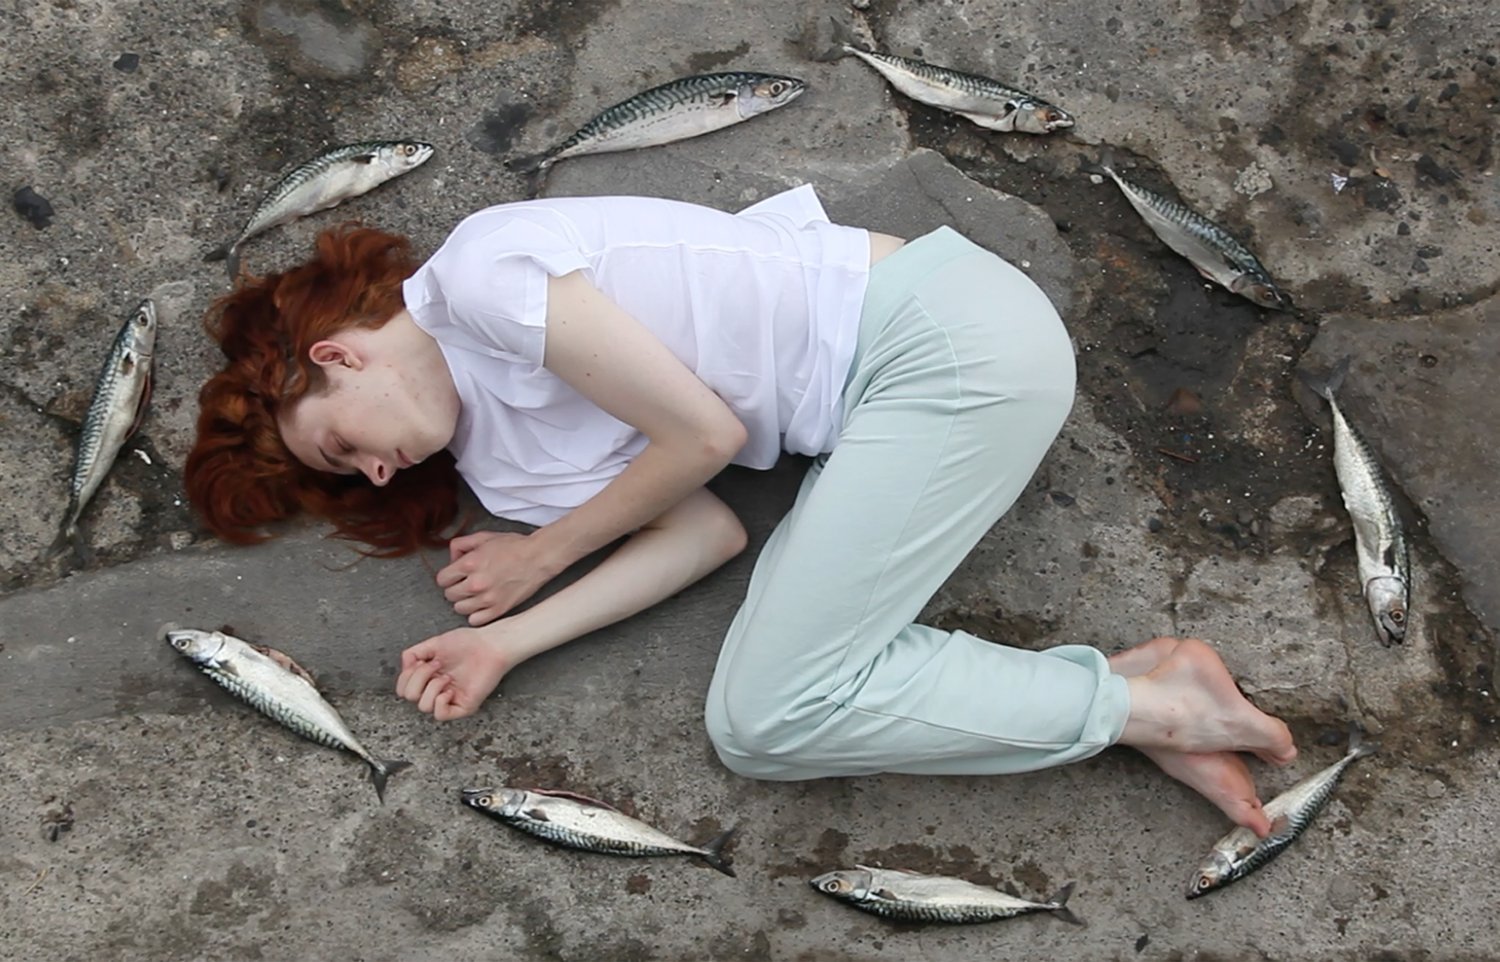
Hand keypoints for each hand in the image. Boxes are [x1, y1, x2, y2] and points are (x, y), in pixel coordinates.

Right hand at [396, 627, 509, 720]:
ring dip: (431, 687)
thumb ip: (413, 654)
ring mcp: (449, 699)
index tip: (423, 661)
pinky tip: (449, 690)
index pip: (403, 688)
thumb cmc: (467, 642)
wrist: (490, 645)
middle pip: (409, 696)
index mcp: (428, 677)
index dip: (406, 676)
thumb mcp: (433, 643)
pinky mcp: (463, 707)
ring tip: (446, 676)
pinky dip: (440, 701)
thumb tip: (405, 668)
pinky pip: (440, 714)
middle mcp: (436, 690)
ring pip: (423, 707)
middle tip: (437, 665)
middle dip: (419, 677)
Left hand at [437, 530, 554, 625]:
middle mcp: (476, 583)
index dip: (448, 577)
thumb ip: (461, 545)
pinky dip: (476, 614)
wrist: (538, 557)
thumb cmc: (514, 546)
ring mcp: (487, 599)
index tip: (454, 576)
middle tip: (466, 583)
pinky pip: (475, 620)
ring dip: (465, 602)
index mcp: (469, 564)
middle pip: (449, 595)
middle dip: (455, 588)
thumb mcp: (484, 537)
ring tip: (475, 594)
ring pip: (459, 609)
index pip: (442, 580)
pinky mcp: (499, 610)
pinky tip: (482, 605)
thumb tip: (451, 559)